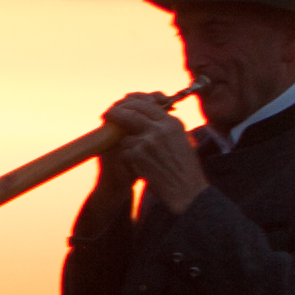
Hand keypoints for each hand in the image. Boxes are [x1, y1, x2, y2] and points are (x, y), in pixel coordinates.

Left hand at [110, 92, 210, 214]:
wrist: (186, 191)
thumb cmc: (185, 169)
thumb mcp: (182, 140)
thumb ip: (166, 126)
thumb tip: (152, 112)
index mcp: (172, 123)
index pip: (148, 104)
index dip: (132, 103)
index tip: (124, 104)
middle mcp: (160, 129)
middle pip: (131, 112)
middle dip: (117, 112)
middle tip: (109, 114)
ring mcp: (148, 141)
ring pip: (125, 135)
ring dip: (125, 144)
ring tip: (136, 156)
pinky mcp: (138, 155)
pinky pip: (124, 151)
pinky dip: (127, 159)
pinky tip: (137, 167)